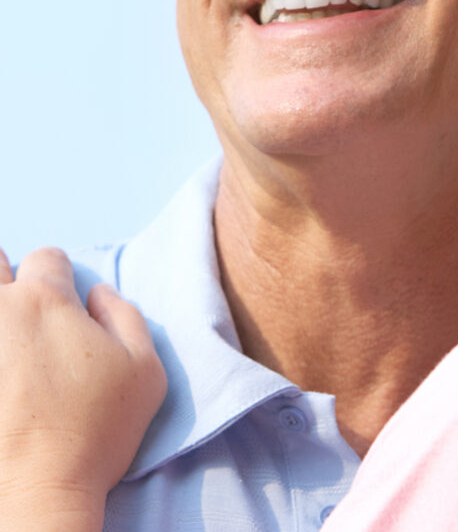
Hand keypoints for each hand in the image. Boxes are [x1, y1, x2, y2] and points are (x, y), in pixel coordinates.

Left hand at [0, 246, 165, 531]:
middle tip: (15, 312)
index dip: (58, 277)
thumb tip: (97, 294)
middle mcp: (0, 310)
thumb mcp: (145, 370)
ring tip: (6, 341)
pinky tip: (3, 380)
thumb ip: (126, 317)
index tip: (62, 306)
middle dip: (5, 277)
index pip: (47, 258)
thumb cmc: (94, 433)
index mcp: (46, 300)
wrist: (31, 496)